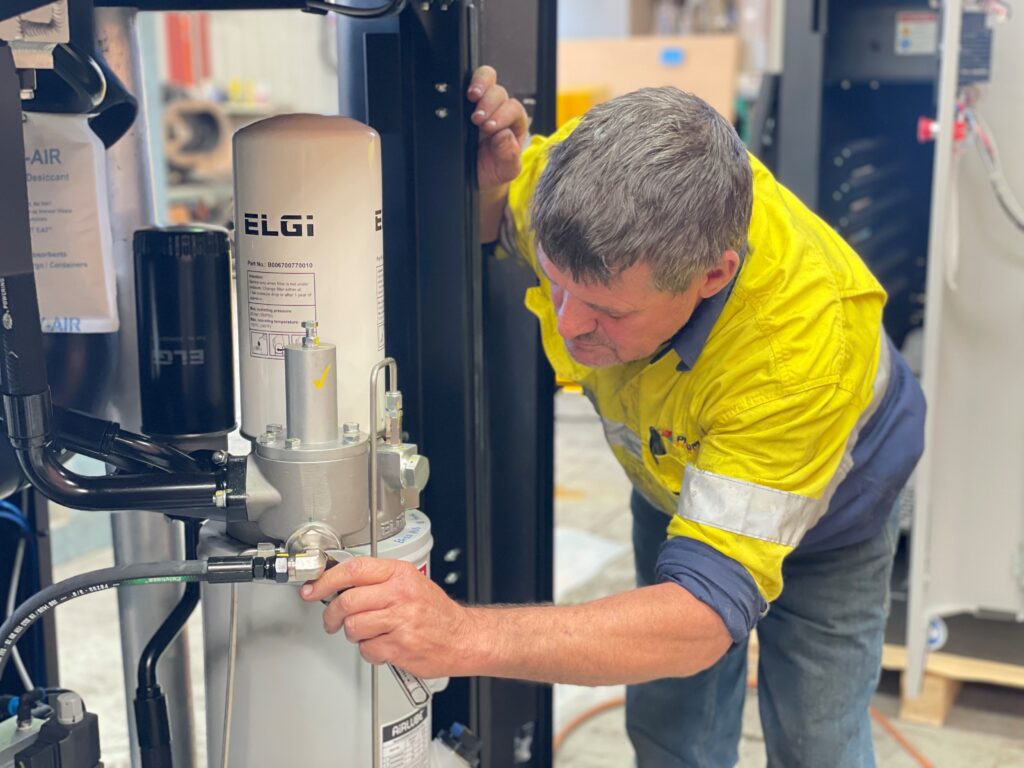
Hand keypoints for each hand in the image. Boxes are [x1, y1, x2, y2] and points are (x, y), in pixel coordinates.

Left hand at [301, 557, 477, 678]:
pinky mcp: (400, 646)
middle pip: (347, 601)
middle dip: (332, 615)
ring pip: (353, 627)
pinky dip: (370, 651)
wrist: (463, 637)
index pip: (353, 570)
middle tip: (333, 620)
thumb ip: (377, 581)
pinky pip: (367, 649)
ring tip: (368, 633)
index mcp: (399, 574)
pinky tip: (383, 645)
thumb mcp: (410, 583)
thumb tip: (338, 583)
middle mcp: (400, 594)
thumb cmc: (435, 612)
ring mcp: (400, 621)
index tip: (312, 588)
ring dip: (354, 634)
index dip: (326, 580)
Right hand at [468, 65, 528, 190]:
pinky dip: (464, 86)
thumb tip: (505, 136)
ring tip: (471, 97)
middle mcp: (500, 109)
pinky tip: (462, 96)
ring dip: (479, 85)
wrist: (475, 178)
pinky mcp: (465, 102)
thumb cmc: (493, 170)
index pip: (514, 109)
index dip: (502, 116)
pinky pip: (467, 84)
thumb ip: (509, 156)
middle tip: (478, 118)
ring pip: (486, 79)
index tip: (490, 128)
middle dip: (489, 102)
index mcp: (515, 123)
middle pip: (499, 91)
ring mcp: (482, 103)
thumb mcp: (505, 170)